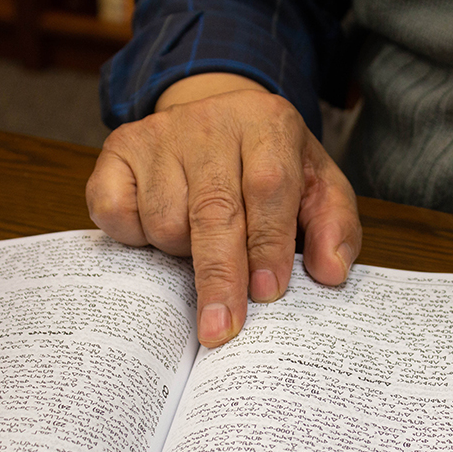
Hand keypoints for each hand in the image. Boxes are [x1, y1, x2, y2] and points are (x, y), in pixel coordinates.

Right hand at [86, 73, 360, 346]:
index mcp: (268, 125)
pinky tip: (159, 230)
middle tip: (221, 330)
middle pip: (212, 211)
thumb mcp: (319, 188)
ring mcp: (159, 134)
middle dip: (219, 277)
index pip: (268, 188)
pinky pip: (117, 214)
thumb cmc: (274, 167)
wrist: (219, 122)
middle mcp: (210, 122)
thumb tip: (332, 272)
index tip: (267, 294)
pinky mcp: (118, 149)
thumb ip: (335, 228)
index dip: (267, 245)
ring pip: (165, 221)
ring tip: (201, 242)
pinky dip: (136, 238)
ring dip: (182, 252)